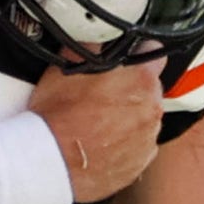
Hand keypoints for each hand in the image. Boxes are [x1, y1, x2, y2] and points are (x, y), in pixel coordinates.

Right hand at [27, 50, 165, 202]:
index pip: (153, 54)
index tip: (125, 59)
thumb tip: (98, 37)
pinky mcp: (137, 165)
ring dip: (127, 117)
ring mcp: (146, 141)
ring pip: (143, 120)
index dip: (136, 53)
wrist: (50, 162)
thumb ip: (92, 45)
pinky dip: (123, 144)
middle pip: (148, 90)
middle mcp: (152, 112)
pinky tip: (99, 142)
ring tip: (96, 121)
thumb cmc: (58, 114)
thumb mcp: (68, 64)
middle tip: (101, 93)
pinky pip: (136, 147)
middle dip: (130, 88)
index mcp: (141, 82)